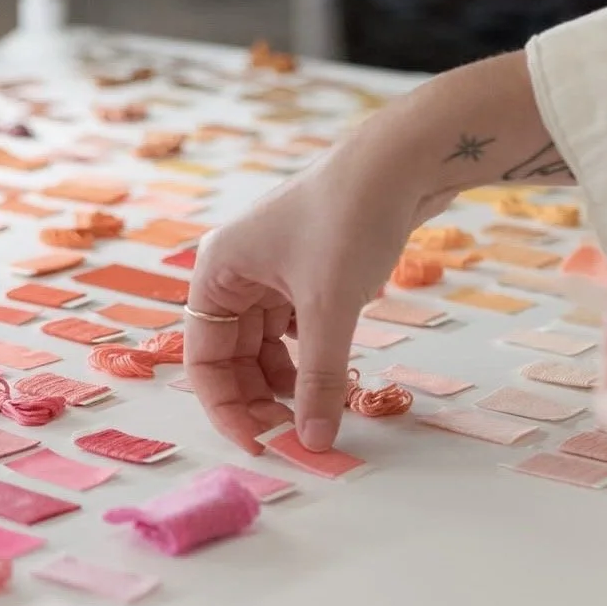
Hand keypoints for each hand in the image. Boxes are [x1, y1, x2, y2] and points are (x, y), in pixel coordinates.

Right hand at [184, 50, 568, 453]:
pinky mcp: (309, 268)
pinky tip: (335, 375)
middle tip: (297, 438)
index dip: (227, 408)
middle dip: (260, 399)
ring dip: (289, 381)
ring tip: (320, 412)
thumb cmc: (350, 220)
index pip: (204, 359)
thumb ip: (318, 379)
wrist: (403, 159)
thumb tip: (313, 442)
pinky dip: (310, 355)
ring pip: (266, 344)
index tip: (261, 446)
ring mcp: (273, 268)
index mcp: (218, 271)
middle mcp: (236, 271)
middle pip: (232, 355)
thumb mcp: (330, 307)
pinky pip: (296, 327)